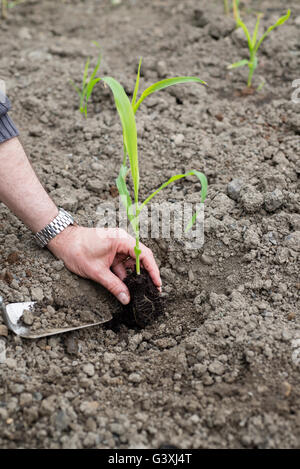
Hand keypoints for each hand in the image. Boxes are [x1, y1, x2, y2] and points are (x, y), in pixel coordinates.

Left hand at [47, 225, 161, 304]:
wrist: (62, 242)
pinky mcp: (111, 251)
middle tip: (152, 290)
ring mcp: (117, 246)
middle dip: (146, 274)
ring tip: (139, 291)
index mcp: (121, 240)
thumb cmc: (77, 250)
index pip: (144, 254)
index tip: (157, 283)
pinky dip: (124, 274)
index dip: (153, 270)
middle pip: (140, 258)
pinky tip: (125, 287)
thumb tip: (126, 299)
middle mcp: (122, 240)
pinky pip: (122, 263)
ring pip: (131, 262)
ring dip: (134, 276)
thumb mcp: (97, 271)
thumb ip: (113, 285)